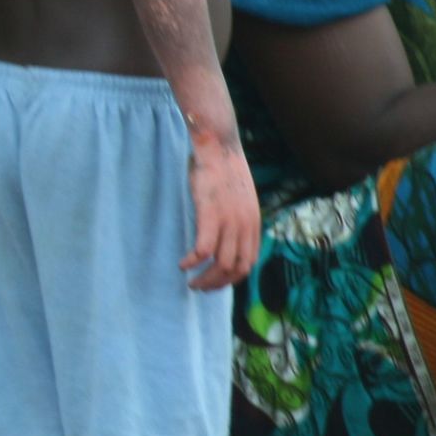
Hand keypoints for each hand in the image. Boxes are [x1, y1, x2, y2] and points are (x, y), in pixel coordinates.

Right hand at [182, 131, 260, 290]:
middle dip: (217, 283)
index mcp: (253, 223)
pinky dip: (192, 262)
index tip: (215, 282)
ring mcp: (229, 221)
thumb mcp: (240, 198)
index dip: (232, 279)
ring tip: (190, 281)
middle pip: (236, 269)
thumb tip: (228, 237)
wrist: (218, 148)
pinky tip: (182, 263)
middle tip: (199, 287)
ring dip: (204, 278)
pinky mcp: (211, 214)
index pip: (248, 263)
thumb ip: (239, 219)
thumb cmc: (224, 170)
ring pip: (220, 264)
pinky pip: (203, 249)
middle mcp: (245, 226)